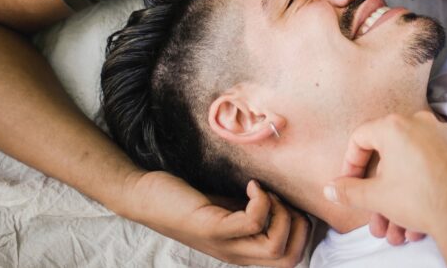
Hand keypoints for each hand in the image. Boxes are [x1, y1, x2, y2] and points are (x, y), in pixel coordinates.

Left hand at [121, 170, 308, 266]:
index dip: (301, 232)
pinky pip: (251, 222)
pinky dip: (261, 200)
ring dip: (281, 213)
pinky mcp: (211, 228)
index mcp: (243, 251)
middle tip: (279, 200)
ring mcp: (223, 243)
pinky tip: (251, 185)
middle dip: (299, 226)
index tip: (285, 203)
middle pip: (289, 260)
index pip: (290, 262)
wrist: (145, 197)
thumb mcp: (229, 211)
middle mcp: (236, 253)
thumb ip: (254, 214)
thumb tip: (287, 200)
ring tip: (264, 193)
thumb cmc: (188, 201)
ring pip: (275, 247)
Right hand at [323, 112, 446, 243]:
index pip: (361, 137)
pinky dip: (424, 186)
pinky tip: (420, 216)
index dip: (351, 163)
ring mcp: (444, 133)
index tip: (350, 183)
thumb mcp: (376, 197)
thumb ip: (349, 191)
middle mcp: (420, 122)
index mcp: (395, 126)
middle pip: (389, 156)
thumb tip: (331, 188)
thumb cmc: (421, 199)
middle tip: (376, 215)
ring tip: (399, 229)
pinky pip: (434, 164)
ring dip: (402, 197)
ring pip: (412, 165)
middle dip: (380, 192)